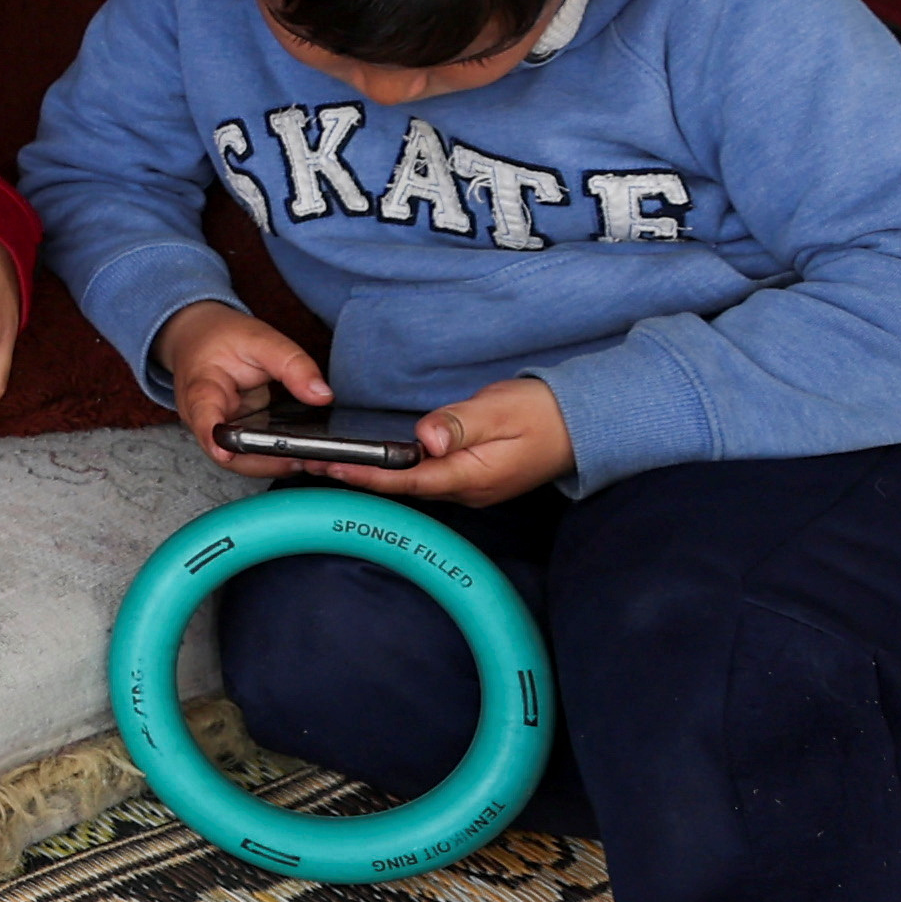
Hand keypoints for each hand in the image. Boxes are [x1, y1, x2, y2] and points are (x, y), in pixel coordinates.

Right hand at [152, 300, 330, 471]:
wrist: (200, 338)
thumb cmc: (221, 338)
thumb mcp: (261, 339)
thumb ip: (293, 365)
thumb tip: (322, 395)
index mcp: (202, 388)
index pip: (203, 415)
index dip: (213, 437)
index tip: (225, 451)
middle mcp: (203, 419)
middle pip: (227, 453)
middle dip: (265, 463)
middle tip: (304, 460)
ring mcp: (216, 432)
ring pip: (242, 462)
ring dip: (275, 465)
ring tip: (312, 461)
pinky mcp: (233, 437)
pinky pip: (252, 456)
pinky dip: (276, 458)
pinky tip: (303, 456)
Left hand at [309, 378, 572, 508]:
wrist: (584, 425)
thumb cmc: (543, 413)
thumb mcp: (500, 411)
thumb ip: (460, 424)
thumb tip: (425, 436)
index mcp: (471, 477)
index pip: (408, 480)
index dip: (367, 475)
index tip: (332, 466)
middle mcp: (468, 490)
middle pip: (405, 487)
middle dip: (361, 477)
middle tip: (316, 464)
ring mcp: (472, 486)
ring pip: (416, 484)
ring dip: (377, 475)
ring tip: (335, 463)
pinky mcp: (475, 476)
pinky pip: (430, 477)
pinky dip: (400, 470)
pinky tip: (380, 460)